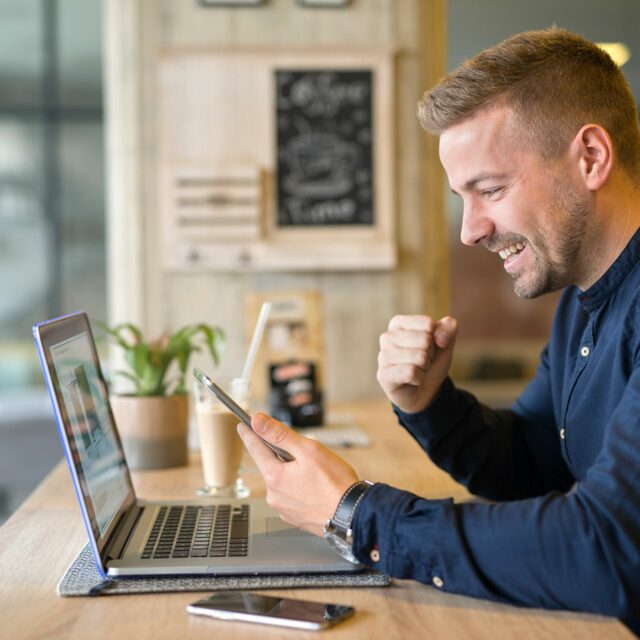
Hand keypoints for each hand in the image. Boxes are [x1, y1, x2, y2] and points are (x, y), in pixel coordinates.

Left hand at [237, 413, 358, 536]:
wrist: (353, 516)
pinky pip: (291, 496)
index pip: (255, 449)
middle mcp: (274, 495)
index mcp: (274, 476)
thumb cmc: (335, 484)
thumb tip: (257, 421)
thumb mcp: (308, 450)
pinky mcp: (295, 518)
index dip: (249, 434)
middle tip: (301, 451)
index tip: (242, 426)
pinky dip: (299, 488)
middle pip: (270, 465)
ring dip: (292, 473)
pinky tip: (315, 487)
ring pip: (282, 482)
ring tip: (315, 473)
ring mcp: (284, 509)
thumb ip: (280, 434)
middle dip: (281, 455)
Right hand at [377, 314, 457, 412]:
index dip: (436, 338)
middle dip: (430, 354)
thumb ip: (449, 327)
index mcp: (398, 323)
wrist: (425, 390)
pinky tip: (412, 380)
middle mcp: (387, 337)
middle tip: (422, 361)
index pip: (428, 324)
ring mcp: (383, 356)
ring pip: (419, 356)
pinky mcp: (383, 375)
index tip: (428, 347)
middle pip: (425, 340)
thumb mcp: (445, 342)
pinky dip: (419, 378)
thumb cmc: (431, 362)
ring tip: (417, 370)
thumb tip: (440, 337)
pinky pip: (411, 372)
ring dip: (425, 367)